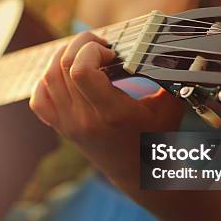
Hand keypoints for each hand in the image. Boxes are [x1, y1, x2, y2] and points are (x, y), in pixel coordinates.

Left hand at [29, 32, 184, 183]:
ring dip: (64, 56)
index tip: (111, 52)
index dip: (92, 50)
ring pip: (49, 77)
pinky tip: (67, 76)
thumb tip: (180, 46)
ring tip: (86, 55)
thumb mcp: (171, 106)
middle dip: (82, 45)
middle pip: (63, 66)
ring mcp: (70, 125)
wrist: (140, 175)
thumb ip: (174, 76)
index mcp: (113, 114)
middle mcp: (85, 120)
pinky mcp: (62, 128)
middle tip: (102, 48)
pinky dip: (47, 81)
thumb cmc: (159, 137)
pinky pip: (39, 99)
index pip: (82, 72)